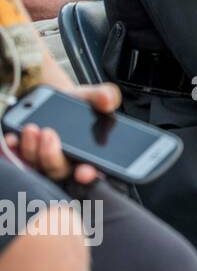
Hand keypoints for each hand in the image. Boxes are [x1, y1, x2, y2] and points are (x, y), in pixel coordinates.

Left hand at [4, 84, 119, 184]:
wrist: (59, 98)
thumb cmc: (80, 102)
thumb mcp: (94, 96)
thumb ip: (106, 96)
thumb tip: (108, 100)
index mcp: (89, 154)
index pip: (90, 170)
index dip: (87, 174)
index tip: (84, 171)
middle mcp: (67, 161)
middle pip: (59, 170)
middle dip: (52, 155)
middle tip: (49, 134)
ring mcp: (45, 159)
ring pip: (37, 165)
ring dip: (32, 149)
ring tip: (32, 129)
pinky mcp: (28, 153)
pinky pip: (18, 157)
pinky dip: (14, 148)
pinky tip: (14, 136)